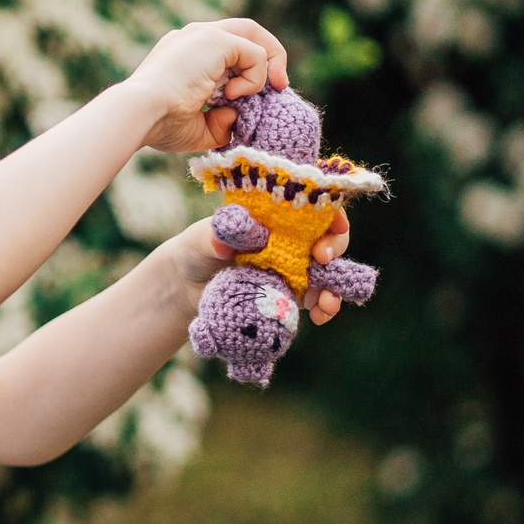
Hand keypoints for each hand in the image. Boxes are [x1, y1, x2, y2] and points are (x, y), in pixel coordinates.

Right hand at [125, 18, 290, 153]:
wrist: (140, 113)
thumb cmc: (159, 124)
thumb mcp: (196, 128)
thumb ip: (220, 121)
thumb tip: (237, 115)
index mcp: (184, 55)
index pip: (227, 49)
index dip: (249, 69)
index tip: (256, 96)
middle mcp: (193, 38)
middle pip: (245, 30)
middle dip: (270, 55)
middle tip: (279, 85)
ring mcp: (203, 34)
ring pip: (253, 36)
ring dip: (267, 64)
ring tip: (263, 91)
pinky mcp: (214, 39)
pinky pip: (255, 53)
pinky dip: (255, 77)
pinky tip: (234, 95)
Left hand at [154, 204, 354, 323]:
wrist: (187, 286)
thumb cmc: (197, 249)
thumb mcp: (202, 238)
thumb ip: (216, 235)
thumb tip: (230, 238)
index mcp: (275, 218)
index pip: (313, 208)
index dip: (330, 212)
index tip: (332, 224)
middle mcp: (290, 241)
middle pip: (328, 239)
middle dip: (335, 247)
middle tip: (322, 259)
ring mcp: (293, 270)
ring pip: (328, 274)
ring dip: (336, 287)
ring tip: (328, 302)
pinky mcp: (289, 296)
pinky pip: (314, 302)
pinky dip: (323, 309)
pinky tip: (319, 315)